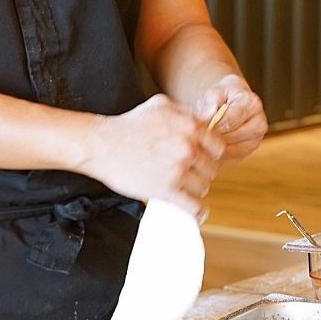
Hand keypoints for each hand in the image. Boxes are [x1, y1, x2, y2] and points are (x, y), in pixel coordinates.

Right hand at [78, 94, 224, 216]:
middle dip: (202, 170)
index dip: (210, 153)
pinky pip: (194, 207)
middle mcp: (188, 148)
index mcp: (190, 127)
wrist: (102, 144)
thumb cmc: (130, 124)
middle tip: (189, 171)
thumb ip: (187, 112)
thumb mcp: (161, 106)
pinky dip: (198, 212)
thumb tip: (209, 117)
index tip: (202, 157)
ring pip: (204, 186)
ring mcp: (178, 171)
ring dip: (195, 188)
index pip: (218, 147)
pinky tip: (198, 213)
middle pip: (212, 168)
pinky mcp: (166, 191)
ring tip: (184, 186)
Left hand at [194, 73, 267, 161]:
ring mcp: (255, 140)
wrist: (232, 102)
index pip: (229, 121)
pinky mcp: (248, 153)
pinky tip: (205, 149)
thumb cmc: (222, 96)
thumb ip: (210, 101)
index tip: (193, 128)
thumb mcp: (215, 91)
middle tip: (192, 139)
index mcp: (252, 104)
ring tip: (196, 144)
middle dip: (209, 139)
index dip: (209, 127)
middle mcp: (259, 124)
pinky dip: (215, 156)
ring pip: (229, 152)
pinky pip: (228, 159)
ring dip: (211, 150)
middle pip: (230, 139)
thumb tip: (207, 117)